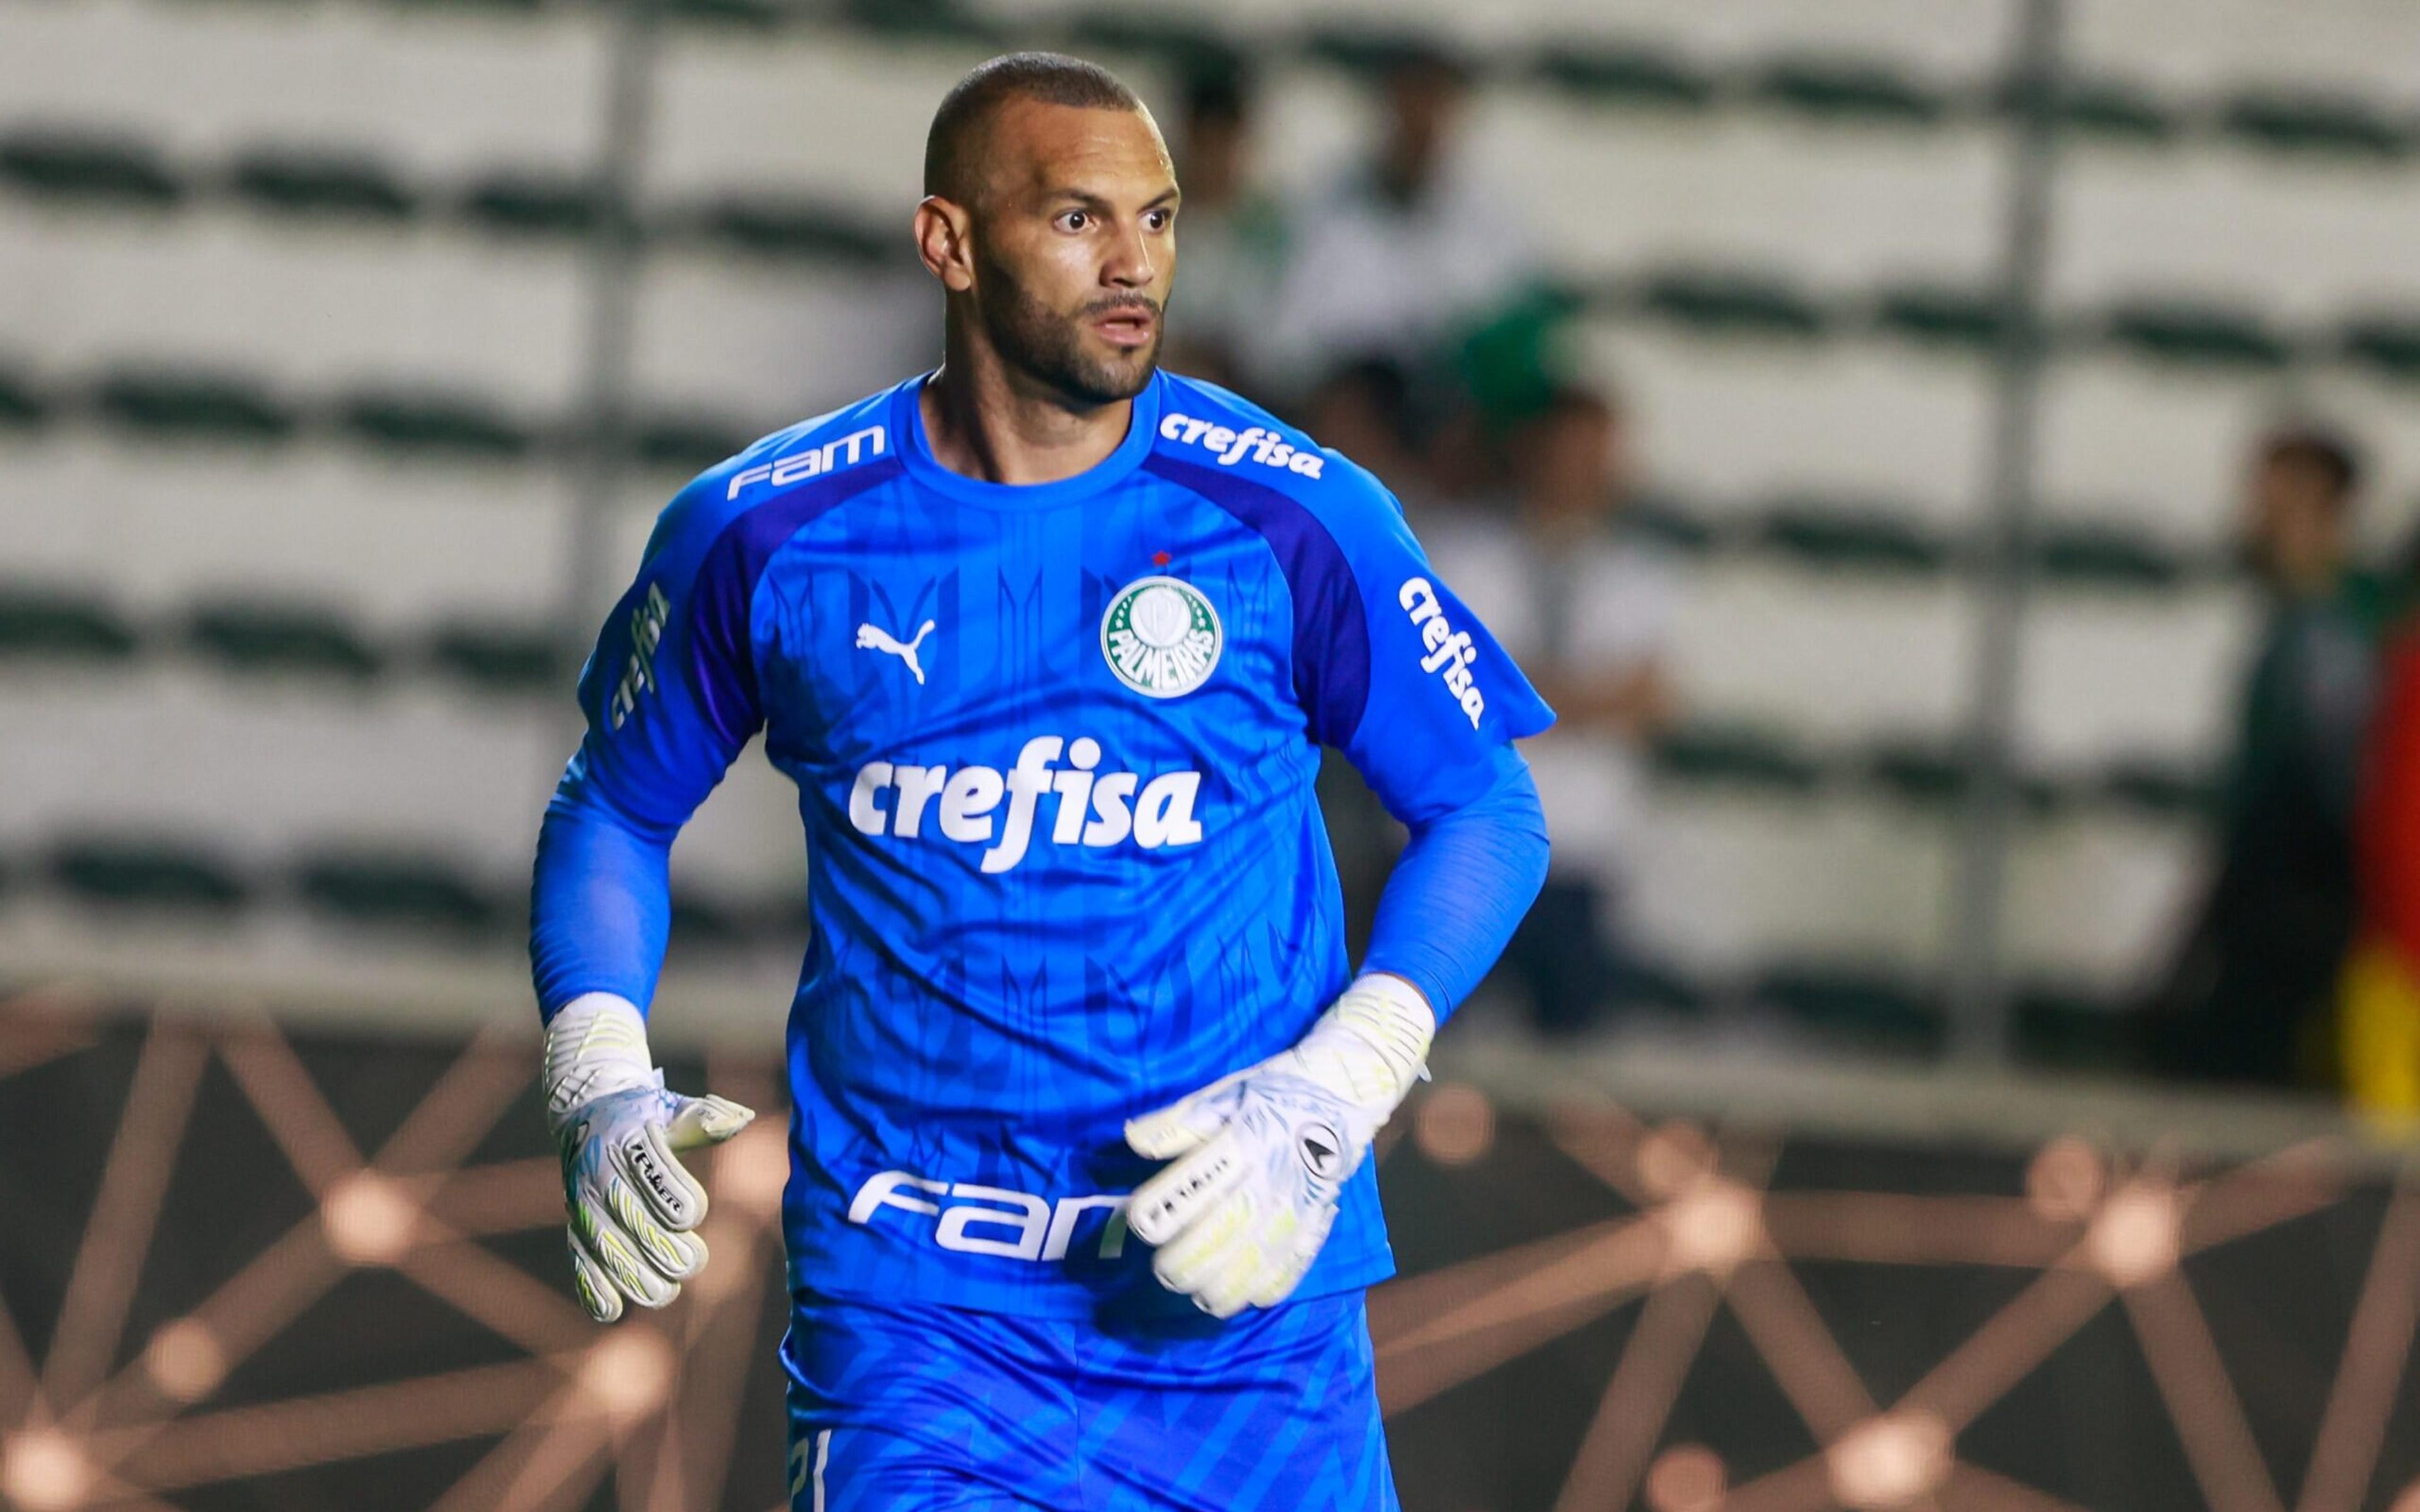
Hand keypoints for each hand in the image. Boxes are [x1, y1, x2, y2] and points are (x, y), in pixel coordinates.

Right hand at [543, 995, 754, 1321]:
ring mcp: (581, 1206)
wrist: (588, 1115)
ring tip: (665, 1290)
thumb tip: (739, 1120)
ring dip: (634, 1276)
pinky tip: (613, 1310)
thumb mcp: (673, 1109)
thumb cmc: (647, 1116)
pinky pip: (578, 1261)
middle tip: (692, 1261)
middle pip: (630, 1219)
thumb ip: (705, 1118)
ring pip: (605, 1248)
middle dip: (663, 1247)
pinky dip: (592, 1288)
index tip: (693, 1214)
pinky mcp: (574, 1228)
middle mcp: (598, 1175)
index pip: (651, 1174)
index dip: (676, 1201)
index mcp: (626, 1141)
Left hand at [1125, 975, 1432, 1317]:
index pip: (1199, 1181)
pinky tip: (1245, 1298)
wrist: (1346, 1091)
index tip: (1139, 1224)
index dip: (1164, 1208)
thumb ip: (1180, 1121)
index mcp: (1247, 1138)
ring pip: (1260, 1256)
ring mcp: (1300, 1201)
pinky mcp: (1320, 1217)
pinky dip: (1269, 1286)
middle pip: (1226, 1229)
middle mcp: (1273, 1175)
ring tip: (1197, 1295)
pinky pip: (1296, 1261)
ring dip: (1224, 1284)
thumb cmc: (1275, 1090)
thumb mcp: (1226, 1092)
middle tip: (1163, 1271)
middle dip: (1189, 1259)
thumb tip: (1132, 1139)